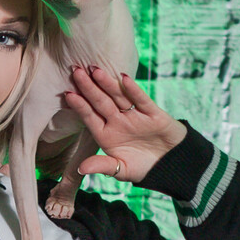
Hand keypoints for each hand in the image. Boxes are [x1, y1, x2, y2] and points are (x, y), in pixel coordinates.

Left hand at [62, 64, 186, 186]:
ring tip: (94, 69)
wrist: (171, 165)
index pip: (90, 117)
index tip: (68, 94)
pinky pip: (141, 100)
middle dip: (88, 87)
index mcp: (106, 135)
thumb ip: (103, 166)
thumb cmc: (143, 168)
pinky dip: (133, 90)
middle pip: (101, 102)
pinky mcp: (152, 113)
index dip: (80, 106)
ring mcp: (134, 115)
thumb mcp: (121, 170)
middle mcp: (118, 122)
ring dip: (107, 83)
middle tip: (76, 70)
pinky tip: (123, 78)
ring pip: (118, 97)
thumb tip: (80, 168)